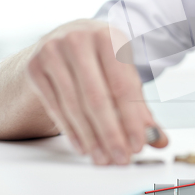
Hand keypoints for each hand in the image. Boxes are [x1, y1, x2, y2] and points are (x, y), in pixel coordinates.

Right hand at [24, 19, 167, 164]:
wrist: (65, 36)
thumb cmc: (101, 57)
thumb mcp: (124, 72)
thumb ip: (140, 106)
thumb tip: (159, 139)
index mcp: (109, 37)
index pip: (123, 86)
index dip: (131, 119)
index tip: (138, 144)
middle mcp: (79, 40)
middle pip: (97, 98)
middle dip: (111, 134)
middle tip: (120, 158)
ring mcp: (53, 52)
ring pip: (74, 106)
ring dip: (91, 138)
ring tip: (103, 157)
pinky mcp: (35, 67)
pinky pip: (55, 107)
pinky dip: (71, 131)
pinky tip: (84, 146)